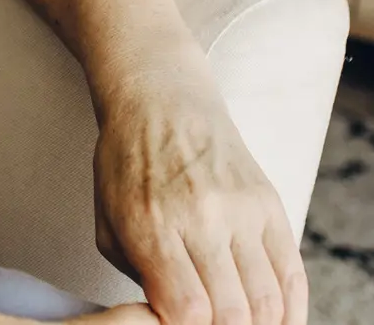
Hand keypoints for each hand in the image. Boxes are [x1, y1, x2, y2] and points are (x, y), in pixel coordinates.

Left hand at [92, 65, 306, 324]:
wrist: (161, 100)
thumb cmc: (127, 162)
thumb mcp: (109, 218)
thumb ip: (136, 276)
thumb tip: (170, 320)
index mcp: (150, 221)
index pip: (187, 310)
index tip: (181, 322)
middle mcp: (199, 216)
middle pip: (232, 314)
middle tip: (209, 321)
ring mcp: (240, 210)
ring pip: (267, 303)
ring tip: (238, 320)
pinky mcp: (270, 204)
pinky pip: (294, 276)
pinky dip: (289, 311)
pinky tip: (273, 318)